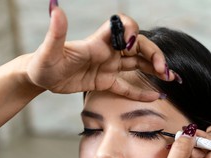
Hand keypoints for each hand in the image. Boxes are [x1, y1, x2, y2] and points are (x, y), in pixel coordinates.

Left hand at [26, 5, 175, 100]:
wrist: (40, 77)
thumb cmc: (43, 63)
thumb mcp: (49, 51)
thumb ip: (56, 32)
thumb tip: (55, 8)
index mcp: (98, 41)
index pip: (123, 27)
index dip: (133, 31)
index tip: (132, 44)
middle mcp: (107, 51)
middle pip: (138, 47)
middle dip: (154, 56)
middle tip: (165, 71)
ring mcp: (108, 66)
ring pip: (137, 64)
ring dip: (154, 69)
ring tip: (171, 79)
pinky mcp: (104, 82)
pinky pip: (126, 86)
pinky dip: (140, 91)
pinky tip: (155, 96)